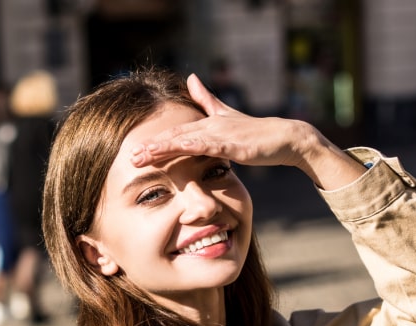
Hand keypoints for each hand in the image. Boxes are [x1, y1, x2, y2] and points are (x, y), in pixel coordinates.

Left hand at [130, 73, 365, 190]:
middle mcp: (209, 126)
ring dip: (162, 148)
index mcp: (206, 124)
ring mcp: (220, 132)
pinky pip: (208, 145)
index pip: (174, 134)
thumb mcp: (226, 115)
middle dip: (151, 147)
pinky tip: (176, 149)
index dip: (154, 142)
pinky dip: (191, 146)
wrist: (285, 138)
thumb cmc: (255, 132)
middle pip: (174, 136)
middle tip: (129, 157)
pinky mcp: (232, 142)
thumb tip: (192, 78)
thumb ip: (207, 100)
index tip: (134, 152)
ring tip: (142, 157)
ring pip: (185, 140)